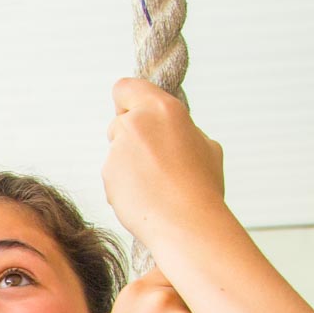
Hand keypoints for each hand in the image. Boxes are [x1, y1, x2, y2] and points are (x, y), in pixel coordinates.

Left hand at [103, 77, 226, 254]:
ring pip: (115, 151)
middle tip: (154, 160)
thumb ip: (181, 130)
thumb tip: (171, 129)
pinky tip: (145, 197)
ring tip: (155, 184)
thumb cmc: (202, 187)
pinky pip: (112, 176)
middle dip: (130, 138)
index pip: (125, 88)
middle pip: (119, 122)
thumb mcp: (206, 146)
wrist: (188, 224)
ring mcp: (118, 150)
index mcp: (164, 109)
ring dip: (127, 163)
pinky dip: (123, 185)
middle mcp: (136, 123)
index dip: (127, 100)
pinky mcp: (108, 174)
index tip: (133, 112)